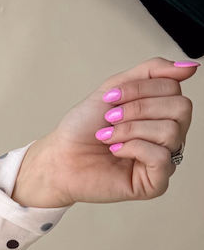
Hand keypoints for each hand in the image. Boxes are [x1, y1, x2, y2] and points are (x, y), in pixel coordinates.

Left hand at [12, 57, 196, 207]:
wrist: (59, 156)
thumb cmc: (84, 126)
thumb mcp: (116, 87)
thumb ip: (153, 71)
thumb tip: (190, 66)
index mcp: (162, 112)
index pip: (174, 88)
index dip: (140, 89)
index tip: (111, 98)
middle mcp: (169, 136)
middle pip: (181, 108)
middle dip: (139, 108)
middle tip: (111, 118)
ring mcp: (165, 160)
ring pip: (171, 131)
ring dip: (131, 129)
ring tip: (108, 136)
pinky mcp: (156, 183)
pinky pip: (161, 157)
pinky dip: (133, 148)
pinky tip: (115, 152)